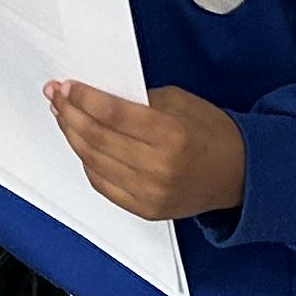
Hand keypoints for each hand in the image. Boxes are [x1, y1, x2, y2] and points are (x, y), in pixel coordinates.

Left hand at [44, 81, 246, 225]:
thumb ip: (140, 100)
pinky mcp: (145, 210)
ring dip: (72, 136)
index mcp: (172, 135)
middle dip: (69, 113)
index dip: (84, 98)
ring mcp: (150, 194)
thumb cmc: (212, 134)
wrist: (240, 175)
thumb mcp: (181, 102)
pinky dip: (86, 162)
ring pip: (93, 162)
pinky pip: (102, 184)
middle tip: (55, 95)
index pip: (113, 115)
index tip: (66, 85)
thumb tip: (98, 96)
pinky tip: (80, 143)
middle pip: (97, 139)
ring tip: (62, 116)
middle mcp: (159, 168)